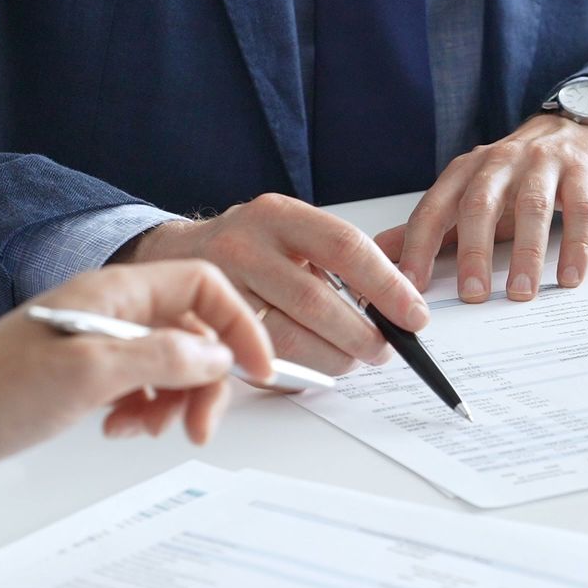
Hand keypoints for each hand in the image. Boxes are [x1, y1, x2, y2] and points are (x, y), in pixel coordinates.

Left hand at [0, 261, 271, 496]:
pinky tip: (119, 428)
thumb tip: (217, 357)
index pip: (203, 287)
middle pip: (191, 330)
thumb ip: (165, 358)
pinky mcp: (79, 379)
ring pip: (168, 364)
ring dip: (173, 399)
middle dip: (205, 379)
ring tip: (147, 429)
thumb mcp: (94, 373)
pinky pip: (138, 388)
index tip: (255, 371)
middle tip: (198, 424)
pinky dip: (143, 411)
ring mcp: (94, 345)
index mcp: (114, 293)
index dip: (236, 326)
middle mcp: (108, 312)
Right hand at [123, 194, 429, 374]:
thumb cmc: (250, 249)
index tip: (414, 315)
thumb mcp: (292, 235)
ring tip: (351, 360)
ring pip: (287, 339)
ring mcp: (218, 288)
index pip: (343, 246)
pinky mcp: (204, 329)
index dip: (385, 285)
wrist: (173, 256)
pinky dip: (296, 372)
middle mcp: (243, 245)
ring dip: (331, 360)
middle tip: (384, 350)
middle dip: (360, 335)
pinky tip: (311, 366)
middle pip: (315, 300)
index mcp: (278, 215)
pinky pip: (260, 361)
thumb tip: (403, 304)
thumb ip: (339, 262)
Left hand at [377, 115, 587, 303]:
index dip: (419, 248)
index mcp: (465, 171)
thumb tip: (381, 253)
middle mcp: (499, 162)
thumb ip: (432, 224)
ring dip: (526, 253)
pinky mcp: (580, 172)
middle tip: (473, 295)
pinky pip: (579, 210)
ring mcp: (542, 164)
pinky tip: (569, 277)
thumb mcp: (472, 194)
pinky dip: (574, 246)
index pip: (434, 209)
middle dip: (473, 252)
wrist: (574, 131)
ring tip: (522, 292)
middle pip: (480, 205)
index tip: (412, 287)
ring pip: (532, 207)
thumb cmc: (519, 173)